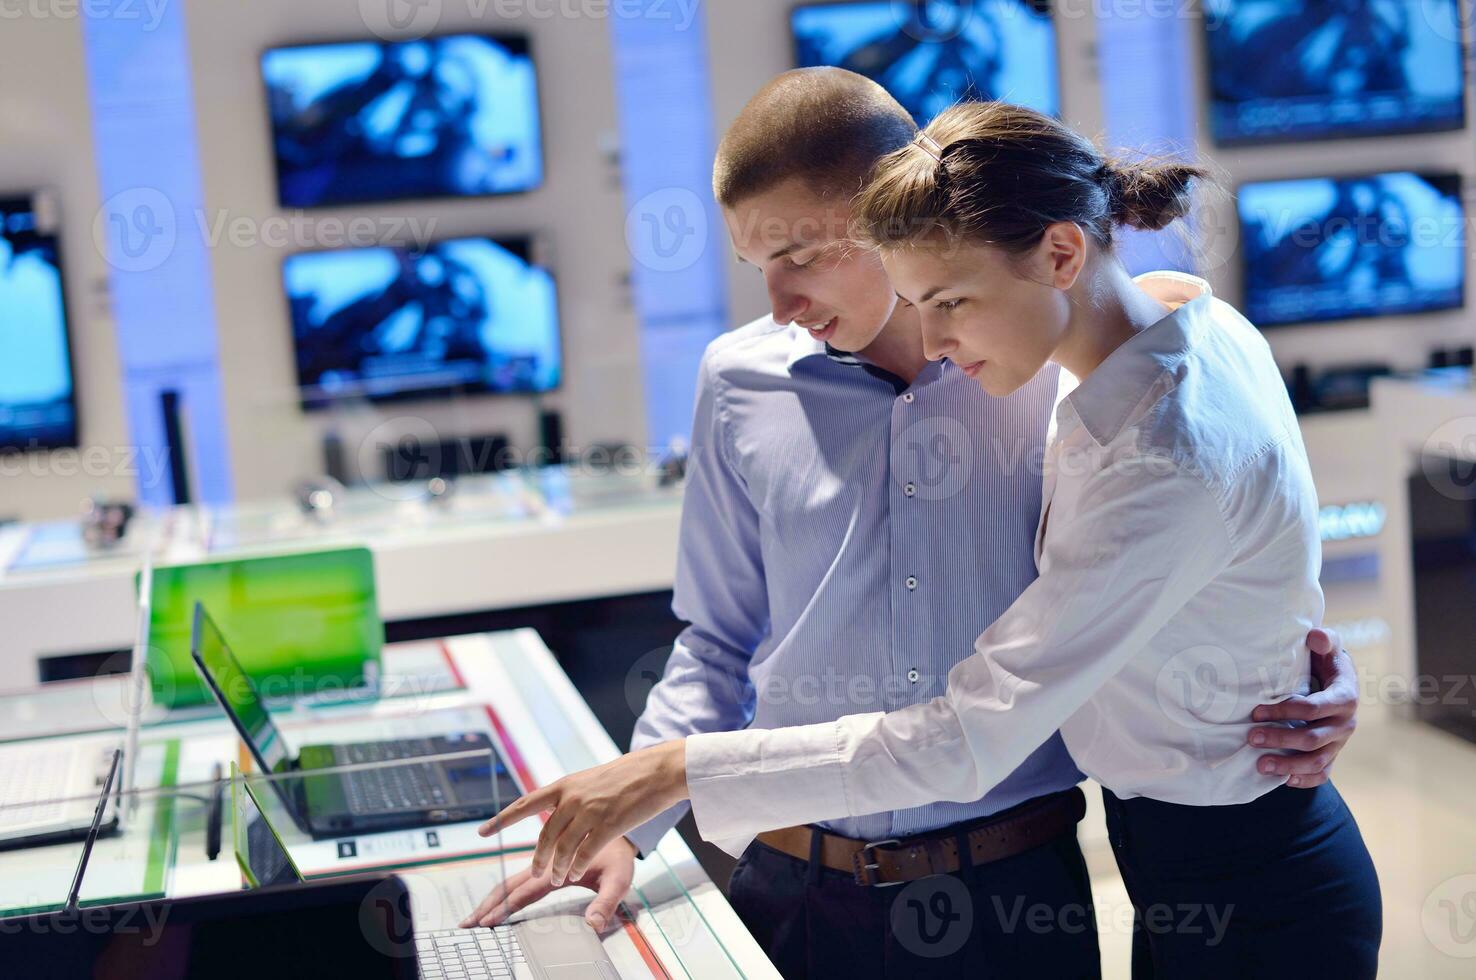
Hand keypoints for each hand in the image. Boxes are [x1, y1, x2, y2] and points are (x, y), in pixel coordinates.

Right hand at [458, 836, 636, 932]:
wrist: (620, 821)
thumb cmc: (620, 852)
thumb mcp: (619, 877)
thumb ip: (606, 902)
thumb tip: (592, 925)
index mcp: (558, 867)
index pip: (526, 892)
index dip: (505, 909)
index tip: (486, 922)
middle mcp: (546, 862)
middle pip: (509, 884)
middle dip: (488, 904)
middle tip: (467, 922)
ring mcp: (544, 860)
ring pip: (511, 878)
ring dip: (492, 897)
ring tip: (475, 915)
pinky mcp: (546, 860)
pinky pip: (521, 873)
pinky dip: (505, 888)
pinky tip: (498, 898)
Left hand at [476, 741, 687, 889]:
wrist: (657, 770)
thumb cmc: (627, 777)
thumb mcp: (590, 781)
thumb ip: (571, 799)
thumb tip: (555, 815)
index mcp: (565, 785)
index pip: (525, 804)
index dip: (501, 819)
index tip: (481, 831)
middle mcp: (572, 797)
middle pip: (545, 836)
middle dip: (539, 858)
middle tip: (538, 872)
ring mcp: (589, 810)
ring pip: (562, 848)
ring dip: (558, 867)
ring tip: (558, 877)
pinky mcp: (608, 824)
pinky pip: (584, 853)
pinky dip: (576, 866)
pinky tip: (576, 873)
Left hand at [1248, 627, 1358, 787]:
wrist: (1339, 681)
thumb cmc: (1326, 662)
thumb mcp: (1328, 647)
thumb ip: (1324, 640)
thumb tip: (1314, 636)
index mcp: (1345, 697)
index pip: (1313, 709)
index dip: (1284, 711)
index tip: (1256, 712)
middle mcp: (1346, 723)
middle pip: (1312, 738)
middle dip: (1280, 739)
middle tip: (1251, 738)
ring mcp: (1340, 742)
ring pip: (1317, 761)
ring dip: (1288, 766)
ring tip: (1260, 766)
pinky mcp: (1333, 754)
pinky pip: (1322, 773)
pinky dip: (1304, 779)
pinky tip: (1282, 780)